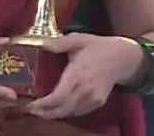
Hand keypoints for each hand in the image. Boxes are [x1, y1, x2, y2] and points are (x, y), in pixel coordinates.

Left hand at [25, 33, 141, 119]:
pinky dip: (66, 112)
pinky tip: (58, 108)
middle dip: (44, 113)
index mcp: (78, 74)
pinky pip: (78, 112)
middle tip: (30, 109)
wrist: (123, 58)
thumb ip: (60, 43)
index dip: (43, 104)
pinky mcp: (98, 103)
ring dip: (54, 114)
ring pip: (69, 113)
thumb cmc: (98, 47)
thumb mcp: (79, 39)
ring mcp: (92, 98)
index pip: (58, 96)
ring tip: (41, 110)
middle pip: (61, 109)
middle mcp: (85, 90)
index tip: (29, 104)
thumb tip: (42, 45)